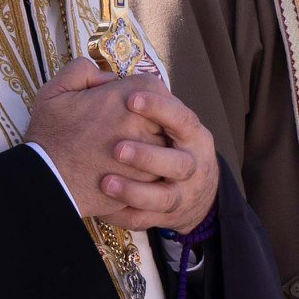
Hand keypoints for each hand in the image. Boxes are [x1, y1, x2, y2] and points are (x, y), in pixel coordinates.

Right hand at [25, 59, 163, 218]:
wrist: (47, 183)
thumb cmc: (50, 136)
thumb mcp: (56, 89)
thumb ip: (83, 70)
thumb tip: (109, 77)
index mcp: (129, 98)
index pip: (155, 88)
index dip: (141, 95)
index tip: (128, 103)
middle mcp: (145, 126)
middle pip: (165, 117)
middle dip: (149, 120)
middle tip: (126, 127)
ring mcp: (148, 157)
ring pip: (165, 147)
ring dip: (151, 147)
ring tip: (127, 151)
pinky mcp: (146, 184)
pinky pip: (158, 173)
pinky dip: (146, 172)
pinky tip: (123, 171)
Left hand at [94, 82, 218, 233]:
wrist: (197, 193)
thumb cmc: (171, 144)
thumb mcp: (170, 120)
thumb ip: (146, 98)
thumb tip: (111, 79)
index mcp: (192, 135)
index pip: (182, 118)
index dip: (160, 108)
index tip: (131, 99)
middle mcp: (192, 165)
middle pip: (179, 163)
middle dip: (148, 156)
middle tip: (116, 148)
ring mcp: (182, 194)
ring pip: (164, 198)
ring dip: (135, 190)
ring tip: (105, 182)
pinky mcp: (167, 218)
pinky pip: (145, 219)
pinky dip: (124, 214)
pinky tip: (102, 206)